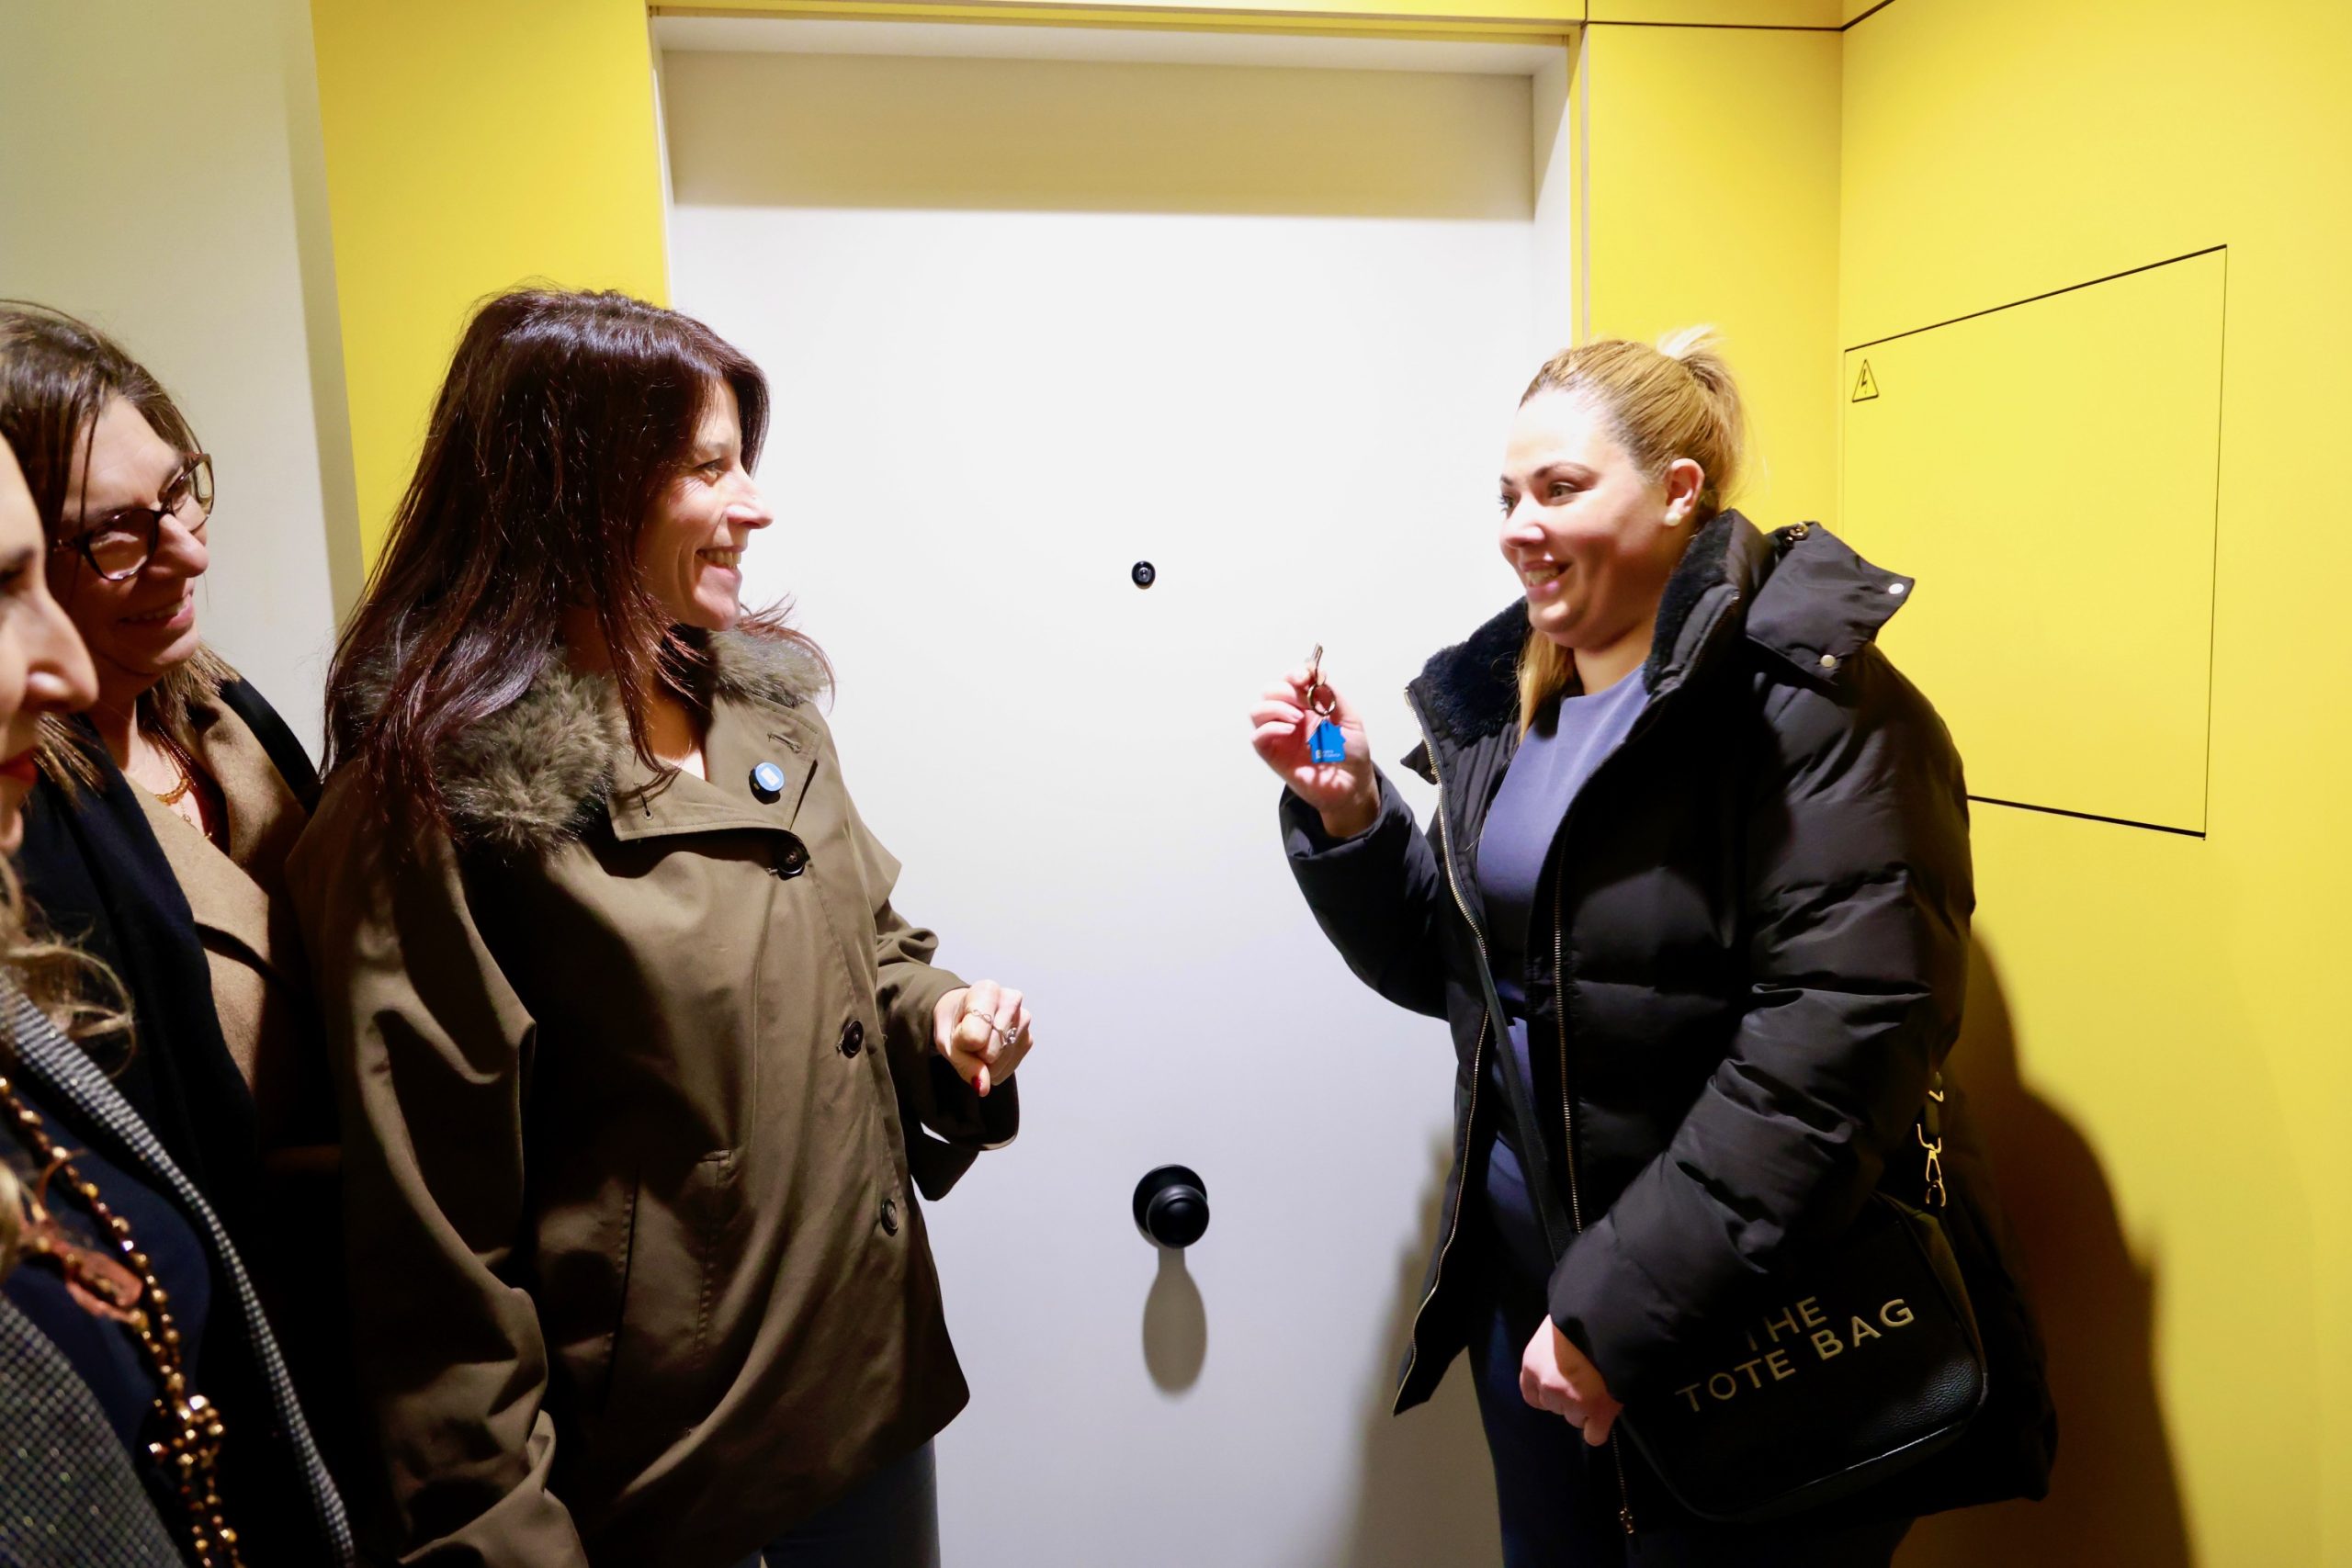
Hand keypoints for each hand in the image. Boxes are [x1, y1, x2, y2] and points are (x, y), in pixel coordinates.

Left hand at [934, 982, 1032, 1097]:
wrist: (963, 1014)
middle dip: (975, 1055)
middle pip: (991, 1052)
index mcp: (987, 991)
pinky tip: (990, 1051)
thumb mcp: (946, 1041)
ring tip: (979, 1044)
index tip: (958, 1032)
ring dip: (985, 1064)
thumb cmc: (954, 1023)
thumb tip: (984, 1087)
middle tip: (969, 1041)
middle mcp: (1012, 1000)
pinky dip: (995, 1068)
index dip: (961, 1044)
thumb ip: (964, 1064)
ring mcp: (1024, 1020)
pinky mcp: (1028, 1039)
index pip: (975, 1037)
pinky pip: (1009, 1068)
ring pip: (1001, 1062)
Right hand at [1249, 664, 1377, 837]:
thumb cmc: (1352, 753)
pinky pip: (1258, 737)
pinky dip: (1270, 728)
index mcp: (1308, 705)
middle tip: (1303, 702)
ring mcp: (1281, 735)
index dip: (1293, 673)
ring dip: (1275, 707)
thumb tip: (1314, 674)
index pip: (1290, 680)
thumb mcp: (1349, 718)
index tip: (1304, 677)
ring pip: (1258, 710)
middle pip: (1270, 691)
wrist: (1352, 785)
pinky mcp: (1273, 755)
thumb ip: (1331, 695)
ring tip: (1297, 719)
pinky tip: (1289, 730)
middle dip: (1284, 689)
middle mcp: (1291, 717)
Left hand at [1520, 1319, 1622, 1445]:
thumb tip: (1560, 1364)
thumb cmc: (1579, 1315)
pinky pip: (1594, 1435)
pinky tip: (1608, 1412)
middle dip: (1570, 1400)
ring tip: (1603, 1387)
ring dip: (1588, 1410)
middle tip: (1589, 1382)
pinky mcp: (1597, 1411)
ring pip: (1576, 1419)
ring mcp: (1572, 1401)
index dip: (1548, 1395)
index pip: (1532, 1395)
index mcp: (1533, 1364)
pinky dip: (1601, 1427)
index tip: (1563, 1388)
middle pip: (1556, 1408)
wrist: (1608, 1318)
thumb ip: (1552, 1353)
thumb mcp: (1555, 1330)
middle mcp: (1548, 1386)